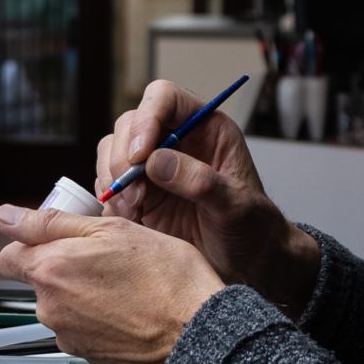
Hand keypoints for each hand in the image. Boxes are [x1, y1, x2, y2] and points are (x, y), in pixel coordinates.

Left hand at [0, 205, 224, 363]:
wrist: (195, 333)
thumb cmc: (165, 277)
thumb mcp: (113, 230)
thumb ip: (51, 223)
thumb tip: (5, 217)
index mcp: (50, 269)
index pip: (9, 255)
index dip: (33, 244)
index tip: (64, 241)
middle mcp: (50, 307)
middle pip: (41, 282)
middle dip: (65, 269)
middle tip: (109, 259)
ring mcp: (68, 336)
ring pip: (64, 307)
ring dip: (85, 296)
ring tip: (127, 287)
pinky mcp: (90, 357)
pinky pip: (85, 330)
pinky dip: (102, 321)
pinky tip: (131, 311)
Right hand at [97, 80, 319, 319]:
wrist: (248, 265)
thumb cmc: (254, 229)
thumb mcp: (236, 205)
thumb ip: (201, 181)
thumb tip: (157, 161)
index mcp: (206, 128)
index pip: (165, 98)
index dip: (147, 117)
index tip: (140, 154)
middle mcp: (176, 140)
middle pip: (130, 124)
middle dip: (123, 155)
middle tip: (133, 190)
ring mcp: (155, 166)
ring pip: (113, 151)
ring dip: (114, 178)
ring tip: (134, 209)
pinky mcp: (140, 193)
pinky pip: (110, 184)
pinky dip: (111, 199)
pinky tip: (131, 218)